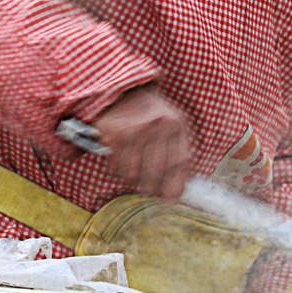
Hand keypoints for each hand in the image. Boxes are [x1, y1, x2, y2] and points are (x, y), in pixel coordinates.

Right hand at [89, 84, 193, 201]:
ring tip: (133, 170)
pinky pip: (114, 168)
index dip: (174, 186)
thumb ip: (179, 156)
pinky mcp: (112, 134)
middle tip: (147, 190)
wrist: (126, 91)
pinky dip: (116, 171)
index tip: (169, 201)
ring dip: (131, 180)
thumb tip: (177, 194)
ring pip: (131, 174)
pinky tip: (120, 160)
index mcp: (176, 124)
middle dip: (150, 188)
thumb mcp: (174, 127)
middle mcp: (155, 126)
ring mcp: (133, 130)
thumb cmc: (153, 115)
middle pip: (154, 172)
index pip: (178, 163)